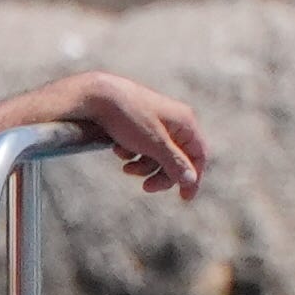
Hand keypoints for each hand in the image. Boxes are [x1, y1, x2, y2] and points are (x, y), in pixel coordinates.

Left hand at [54, 71, 207, 202]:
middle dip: (161, 175)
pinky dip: (132, 153)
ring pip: (157, 156)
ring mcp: (157, 122)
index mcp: (185, 122)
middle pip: (177, 159)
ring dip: (142, 166)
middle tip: (146, 187)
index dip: (193, 178)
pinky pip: (142, 147)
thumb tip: (191, 180)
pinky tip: (118, 149)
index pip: (199, 155)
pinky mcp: (139, 124)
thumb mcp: (154, 144)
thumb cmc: (128, 117)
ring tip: (126, 167)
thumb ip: (174, 163)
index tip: (184, 198)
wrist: (95, 96)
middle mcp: (174, 121)